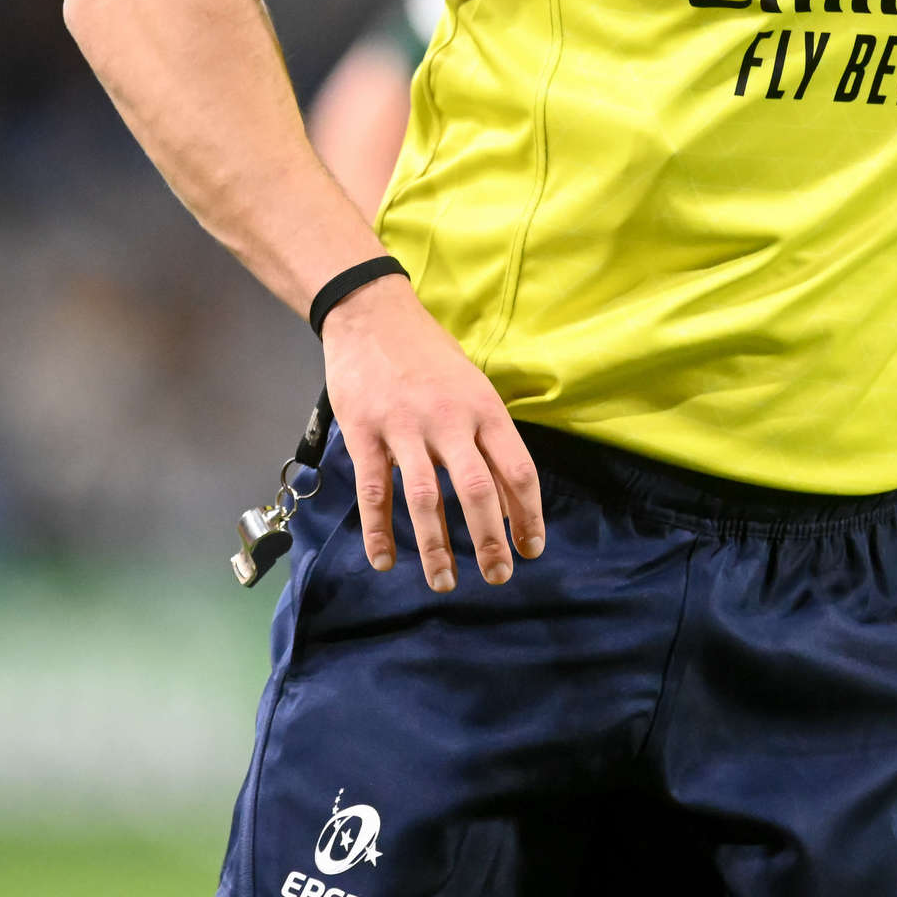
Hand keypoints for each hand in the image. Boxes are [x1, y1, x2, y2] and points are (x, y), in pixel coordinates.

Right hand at [323, 277, 545, 591]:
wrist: (372, 314)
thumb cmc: (429, 356)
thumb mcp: (473, 387)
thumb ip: (489, 438)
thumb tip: (511, 497)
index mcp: (484, 409)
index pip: (518, 469)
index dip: (528, 515)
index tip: (532, 549)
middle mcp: (449, 420)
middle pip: (477, 490)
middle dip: (490, 539)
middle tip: (498, 577)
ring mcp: (404, 427)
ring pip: (424, 498)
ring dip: (436, 547)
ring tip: (445, 582)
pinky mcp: (364, 432)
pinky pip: (373, 490)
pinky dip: (378, 530)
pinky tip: (385, 560)